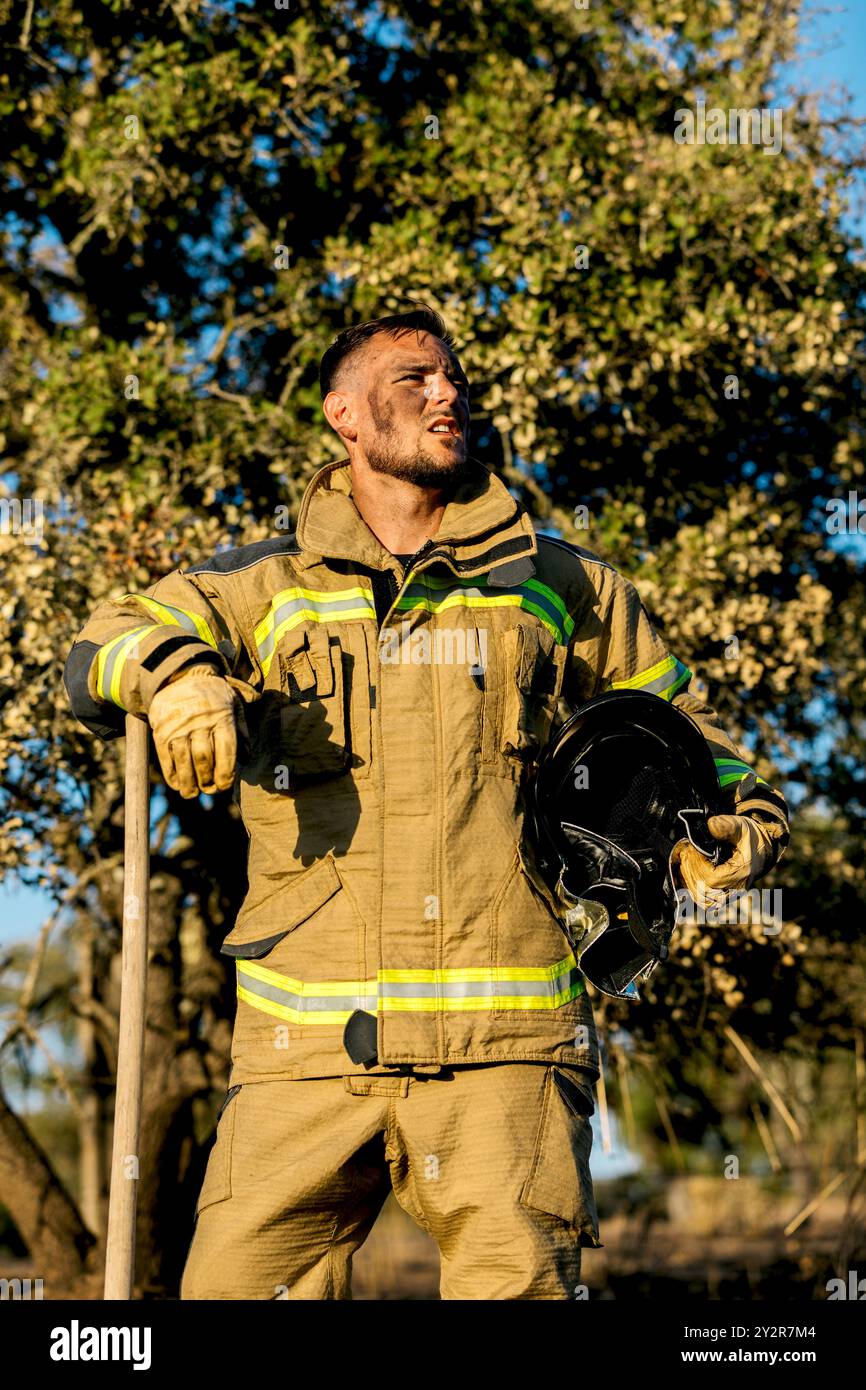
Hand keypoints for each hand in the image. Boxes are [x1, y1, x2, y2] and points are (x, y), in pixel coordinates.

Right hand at [148, 667, 238, 798]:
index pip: (226, 751)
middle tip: (209, 790)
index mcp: (222, 717)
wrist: (181, 675)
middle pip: (204, 759)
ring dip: (188, 782)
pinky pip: (165, 757)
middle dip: (207, 780)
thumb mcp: (234, 705)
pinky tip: (177, 784)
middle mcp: (199, 722)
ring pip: (183, 760)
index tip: (225, 785)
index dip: (226, 774)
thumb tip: (246, 758)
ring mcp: (178, 726)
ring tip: (192, 793)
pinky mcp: (161, 730)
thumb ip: (241, 730)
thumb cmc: (213, 695)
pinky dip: (171, 774)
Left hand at [670, 814, 776, 907]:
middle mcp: (737, 888)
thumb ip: (725, 826)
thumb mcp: (740, 826)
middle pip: (704, 890)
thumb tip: (709, 826)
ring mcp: (730, 896)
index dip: (697, 865)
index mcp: (742, 872)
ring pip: (702, 898)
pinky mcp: (724, 898)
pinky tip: (689, 871)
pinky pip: (704, 901)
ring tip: (686, 860)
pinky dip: (693, 888)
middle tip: (685, 852)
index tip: (691, 849)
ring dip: (689, 879)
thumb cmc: (748, 838)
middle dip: (690, 870)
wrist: (759, 851)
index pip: (712, 878)